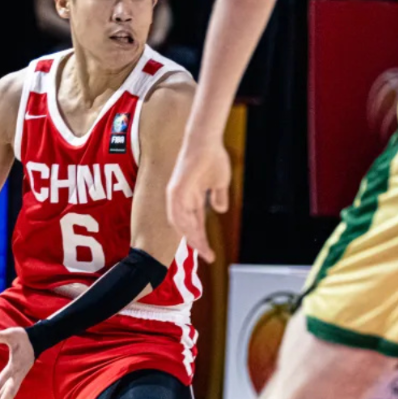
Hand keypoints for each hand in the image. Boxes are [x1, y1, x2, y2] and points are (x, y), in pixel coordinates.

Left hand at [0, 327, 34, 398]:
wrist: (37, 340)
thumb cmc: (23, 337)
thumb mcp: (12, 333)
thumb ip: (0, 335)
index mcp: (16, 362)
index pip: (8, 373)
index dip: (1, 380)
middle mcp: (18, 372)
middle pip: (11, 390)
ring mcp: (19, 376)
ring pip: (11, 393)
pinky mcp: (18, 378)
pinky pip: (11, 390)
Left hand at [166, 138, 230, 262]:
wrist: (206, 141)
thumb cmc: (213, 157)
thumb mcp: (219, 182)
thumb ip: (218, 195)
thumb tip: (220, 208)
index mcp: (192, 199)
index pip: (196, 224)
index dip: (203, 239)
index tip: (211, 255)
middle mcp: (182, 200)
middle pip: (189, 227)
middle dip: (198, 243)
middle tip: (209, 257)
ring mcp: (178, 195)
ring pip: (181, 223)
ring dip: (191, 237)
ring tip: (202, 248)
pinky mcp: (176, 189)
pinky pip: (178, 212)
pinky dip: (184, 224)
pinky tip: (192, 235)